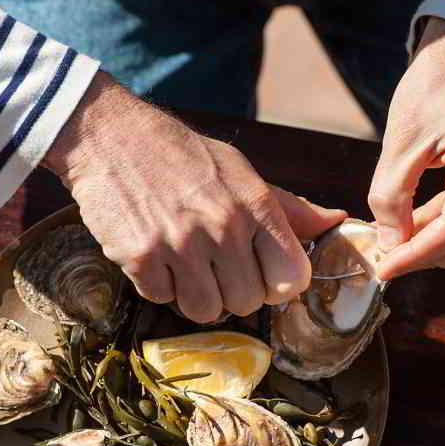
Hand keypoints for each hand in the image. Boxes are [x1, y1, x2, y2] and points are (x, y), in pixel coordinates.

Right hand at [43, 72, 345, 323]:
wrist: (110, 136)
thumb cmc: (181, 154)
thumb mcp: (239, 171)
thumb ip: (285, 206)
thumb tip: (334, 221)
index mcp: (254, 205)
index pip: (292, 278)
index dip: (276, 284)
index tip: (258, 272)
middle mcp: (222, 227)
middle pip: (247, 302)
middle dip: (230, 291)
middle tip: (211, 265)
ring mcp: (180, 244)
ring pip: (205, 310)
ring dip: (193, 294)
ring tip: (182, 263)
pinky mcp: (140, 257)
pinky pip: (161, 298)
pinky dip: (156, 283)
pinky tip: (152, 252)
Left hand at [368, 17, 444, 279]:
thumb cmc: (434, 83)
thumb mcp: (401, 142)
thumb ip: (391, 197)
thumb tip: (389, 246)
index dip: (417, 256)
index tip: (384, 268)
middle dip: (434, 258)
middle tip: (390, 256)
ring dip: (438, 243)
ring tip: (393, 234)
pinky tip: (410, 219)